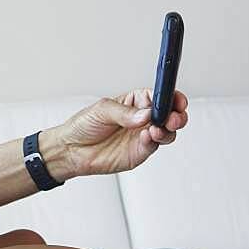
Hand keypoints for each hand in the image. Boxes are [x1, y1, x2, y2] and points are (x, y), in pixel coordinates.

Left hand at [52, 88, 189, 178]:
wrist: (71, 150)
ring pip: (167, 131)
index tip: (177, 100)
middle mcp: (142, 118)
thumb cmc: (83, 125)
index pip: (158, 96)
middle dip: (177, 115)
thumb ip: (124, 113)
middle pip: (169, 114)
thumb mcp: (101, 110)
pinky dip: (155, 141)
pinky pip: (154, 146)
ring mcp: (142, 135)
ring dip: (168, 130)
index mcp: (134, 102)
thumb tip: (145, 114)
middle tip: (174, 117)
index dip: (171, 97)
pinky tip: (147, 137)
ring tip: (157, 129)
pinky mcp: (139, 151)